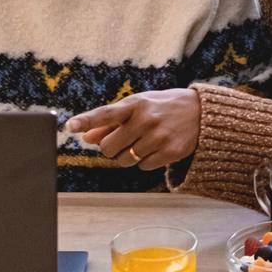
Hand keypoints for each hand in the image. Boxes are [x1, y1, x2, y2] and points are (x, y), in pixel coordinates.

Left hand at [66, 88, 200, 169]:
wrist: (201, 112)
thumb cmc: (161, 107)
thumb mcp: (138, 106)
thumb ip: (111, 122)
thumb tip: (87, 137)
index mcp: (135, 104)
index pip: (105, 114)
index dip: (86, 120)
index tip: (69, 126)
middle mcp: (146, 119)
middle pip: (108, 147)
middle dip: (111, 147)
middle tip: (123, 140)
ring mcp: (158, 137)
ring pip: (124, 160)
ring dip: (126, 156)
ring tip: (141, 142)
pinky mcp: (170, 152)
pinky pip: (142, 166)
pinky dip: (144, 161)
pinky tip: (155, 148)